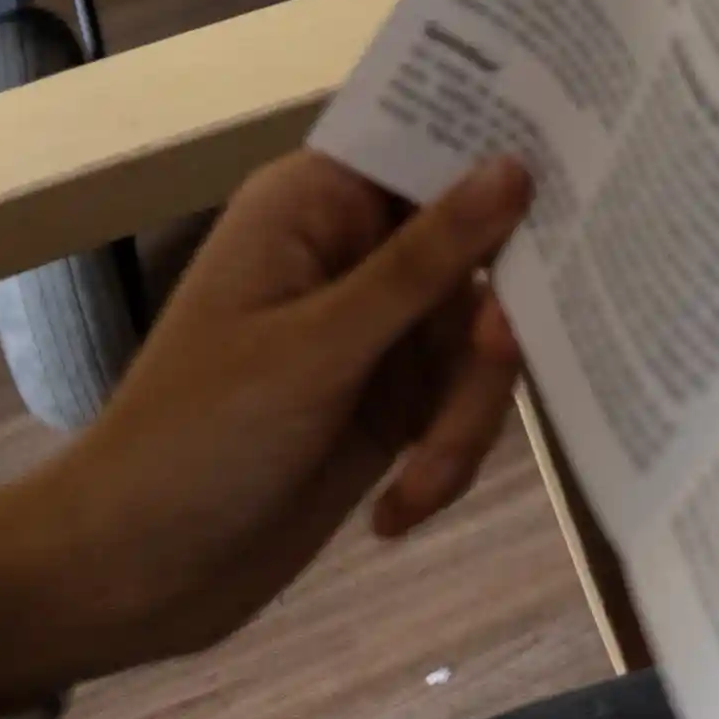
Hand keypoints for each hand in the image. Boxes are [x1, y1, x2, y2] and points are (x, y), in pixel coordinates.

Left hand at [0, 152, 533, 708]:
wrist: (130, 580)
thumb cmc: (196, 439)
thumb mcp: (316, 350)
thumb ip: (424, 262)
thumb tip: (517, 163)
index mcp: (316, 207)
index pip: (428, 138)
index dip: (505, 141)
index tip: (589, 154)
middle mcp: (355, 255)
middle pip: (483, 248)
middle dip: (491, 327)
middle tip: (490, 360)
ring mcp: (377, 333)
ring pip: (484, 339)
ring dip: (462, 419)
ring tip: (417, 483)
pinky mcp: (393, 405)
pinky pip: (465, 404)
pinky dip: (447, 460)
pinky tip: (396, 510)